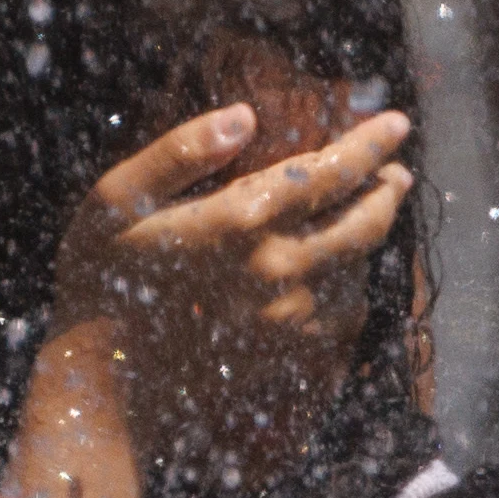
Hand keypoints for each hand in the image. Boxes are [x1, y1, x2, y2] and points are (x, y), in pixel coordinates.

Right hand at [50, 101, 415, 362]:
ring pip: (360, 265)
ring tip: (369, 212)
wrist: (105, 383)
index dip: (369, 144)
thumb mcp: (116, 199)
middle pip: (365, 220)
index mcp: (242, 219)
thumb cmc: (100, 278)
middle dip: (387, 188)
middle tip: (396, 170)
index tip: (398, 123)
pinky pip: (347, 311)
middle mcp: (281, 266)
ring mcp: (294, 315)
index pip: (331, 171)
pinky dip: (354, 281)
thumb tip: (244, 114)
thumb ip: (180, 152)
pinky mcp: (294, 352)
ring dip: (371, 234)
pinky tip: (339, 270)